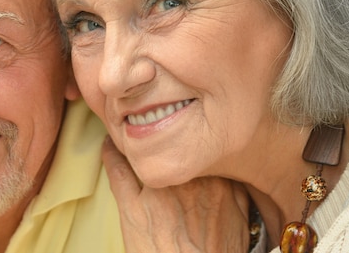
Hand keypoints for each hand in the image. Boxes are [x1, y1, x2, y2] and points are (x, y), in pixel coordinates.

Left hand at [102, 137, 249, 252]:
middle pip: (170, 142)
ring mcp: (158, 193)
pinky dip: (110, 154)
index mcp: (218, 183)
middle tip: (156, 127)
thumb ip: (234, 190)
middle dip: (163, 134)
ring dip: (136, 140)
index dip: (187, 136)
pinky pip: (117, 169)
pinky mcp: (133, 208)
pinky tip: (109, 145)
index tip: (181, 131)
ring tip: (130, 132)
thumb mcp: (240, 220)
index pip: (200, 143)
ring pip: (142, 150)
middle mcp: (188, 182)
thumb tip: (229, 172)